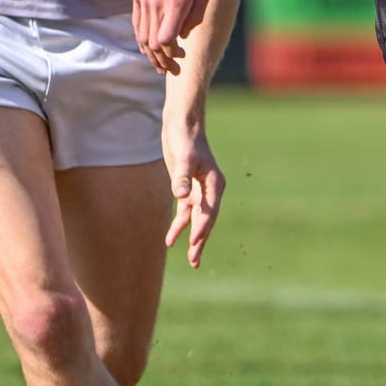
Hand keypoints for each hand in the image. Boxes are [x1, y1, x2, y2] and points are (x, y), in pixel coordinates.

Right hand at [132, 0, 208, 75]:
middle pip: (152, 43)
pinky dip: (141, 37)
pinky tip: (148, 44)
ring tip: (158, 63)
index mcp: (174, 4)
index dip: (170, 54)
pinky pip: (137, 23)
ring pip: (141, 35)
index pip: (165, 41)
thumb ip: (195, 16)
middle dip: (160, 60)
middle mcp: (155, 4)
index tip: (180, 56)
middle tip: (169, 69)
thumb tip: (184, 36)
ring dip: (149, 53)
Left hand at [162, 119, 225, 267]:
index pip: (210, 210)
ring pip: (197, 220)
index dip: (202, 227)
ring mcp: (199, 190)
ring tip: (192, 260)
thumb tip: (180, 195)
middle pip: (207, 220)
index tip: (194, 241)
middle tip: (195, 261)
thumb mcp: (183, 156)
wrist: (182, 124)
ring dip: (193, 238)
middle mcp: (210, 189)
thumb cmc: (184, 138)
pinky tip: (170, 240)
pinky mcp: (187, 189)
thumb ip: (182, 176)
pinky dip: (179, 225)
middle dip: (201, 241)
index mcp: (214, 183)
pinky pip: (185, 213)